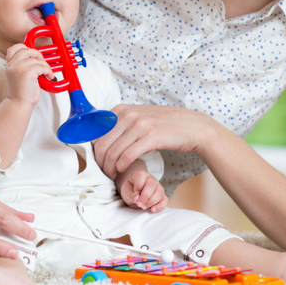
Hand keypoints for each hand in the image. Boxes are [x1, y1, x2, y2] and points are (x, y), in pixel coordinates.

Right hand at [4, 44, 53, 106]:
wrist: (19, 103)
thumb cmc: (21, 92)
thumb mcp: (18, 75)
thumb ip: (23, 65)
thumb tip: (36, 57)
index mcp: (9, 65)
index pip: (14, 48)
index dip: (25, 48)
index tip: (33, 55)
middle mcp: (12, 65)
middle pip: (27, 50)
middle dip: (37, 55)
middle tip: (42, 63)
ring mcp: (19, 67)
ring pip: (36, 59)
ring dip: (45, 66)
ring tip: (46, 73)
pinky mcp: (27, 72)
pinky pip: (42, 66)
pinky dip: (48, 71)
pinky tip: (48, 76)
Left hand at [94, 104, 220, 178]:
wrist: (192, 126)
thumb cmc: (163, 124)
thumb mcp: (138, 117)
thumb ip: (120, 124)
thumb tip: (99, 137)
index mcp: (121, 109)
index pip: (96, 132)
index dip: (93, 149)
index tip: (97, 160)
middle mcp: (128, 114)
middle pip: (101, 144)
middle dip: (99, 161)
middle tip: (103, 172)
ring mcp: (139, 125)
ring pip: (113, 152)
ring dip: (109, 167)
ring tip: (112, 174)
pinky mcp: (150, 137)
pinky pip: (127, 155)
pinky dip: (121, 166)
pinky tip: (122, 170)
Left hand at [120, 169, 168, 211]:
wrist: (135, 194)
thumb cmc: (130, 190)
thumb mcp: (126, 191)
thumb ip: (131, 194)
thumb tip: (137, 198)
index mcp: (141, 175)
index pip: (141, 175)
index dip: (138, 185)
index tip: (135, 192)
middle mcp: (151, 179)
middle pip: (151, 185)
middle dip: (145, 197)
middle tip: (139, 204)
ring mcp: (158, 187)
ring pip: (160, 193)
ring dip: (151, 202)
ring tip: (143, 207)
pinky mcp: (162, 196)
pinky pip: (165, 200)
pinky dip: (160, 206)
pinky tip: (152, 210)